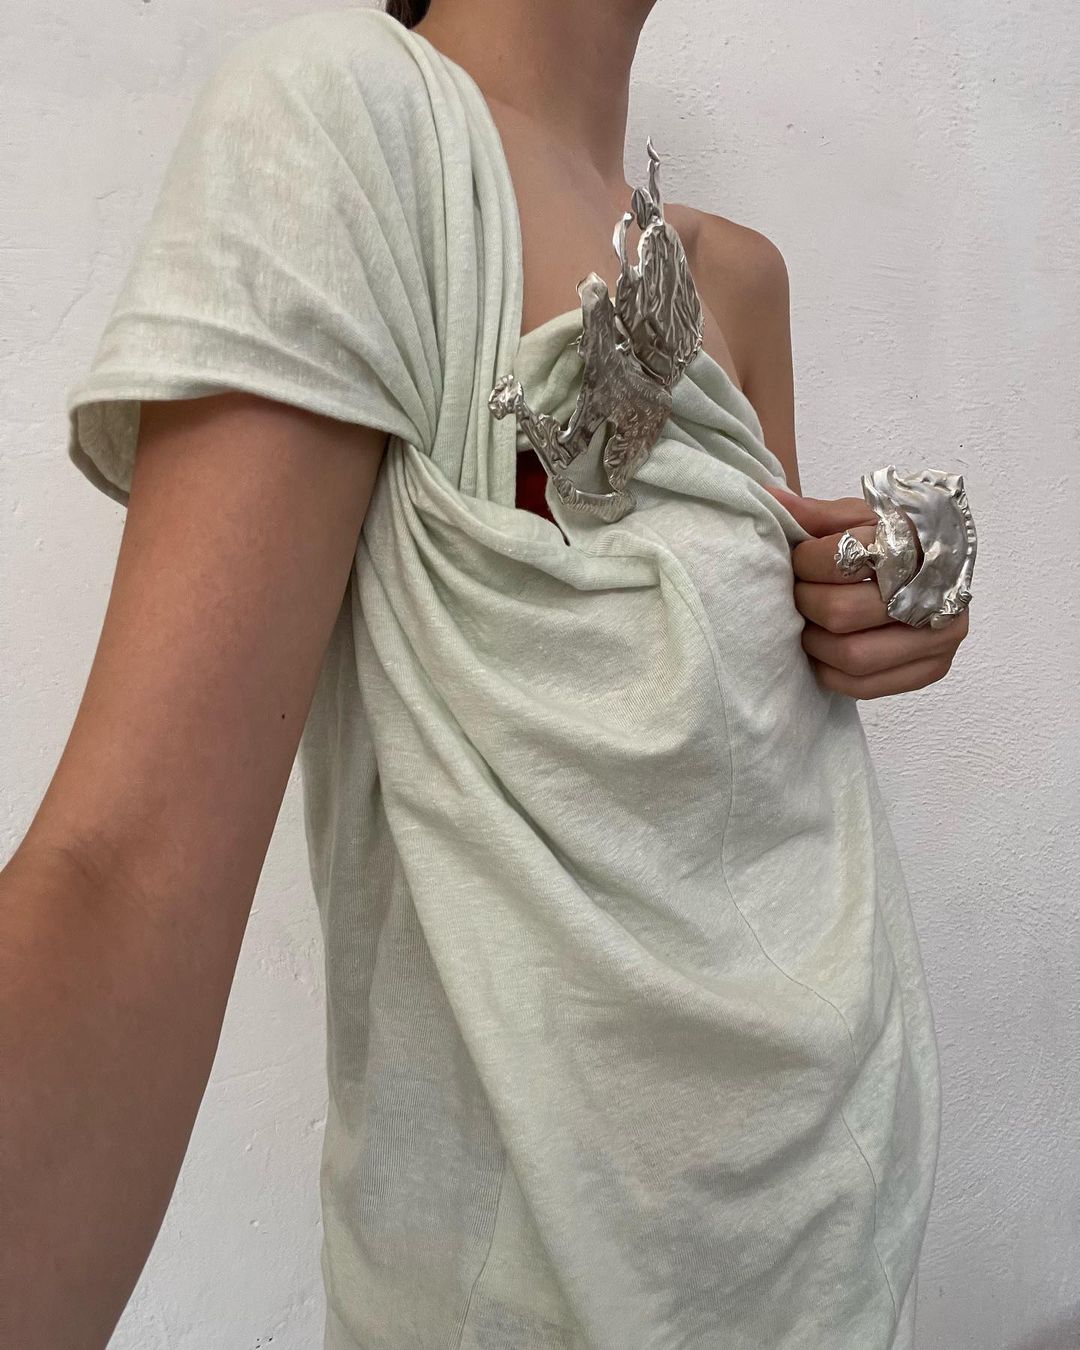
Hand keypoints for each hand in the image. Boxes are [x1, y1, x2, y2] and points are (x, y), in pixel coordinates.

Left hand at [762, 482, 969, 699]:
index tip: (799, 561)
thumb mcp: (856, 520)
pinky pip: (864, 686)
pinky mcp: (933, 668)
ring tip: (809, 624)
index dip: (805, 563)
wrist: (934, 570)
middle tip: (799, 596)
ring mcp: (940, 635)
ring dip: (814, 643)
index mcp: (917, 541)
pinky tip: (824, 652)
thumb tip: (770, 499)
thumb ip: (815, 515)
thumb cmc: (887, 541)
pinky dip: (830, 672)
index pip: (841, 559)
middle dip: (806, 605)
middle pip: (841, 613)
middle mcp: (938, 589)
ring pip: (852, 656)